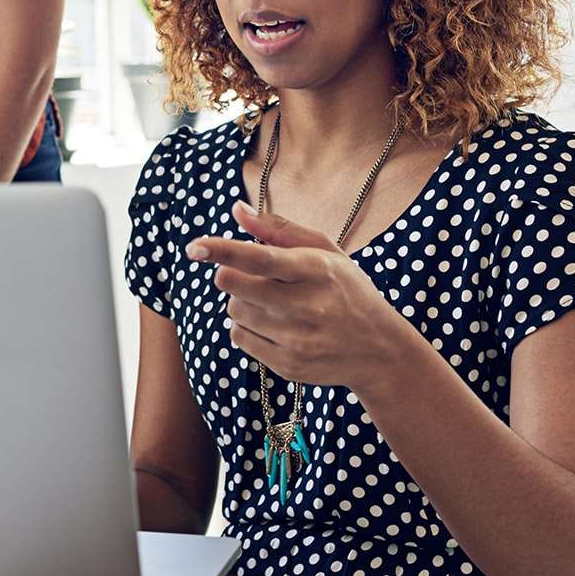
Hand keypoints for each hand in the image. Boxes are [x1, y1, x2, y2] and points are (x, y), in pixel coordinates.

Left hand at [187, 201, 414, 392]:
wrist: (381, 352)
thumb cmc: (347, 291)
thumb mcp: (325, 252)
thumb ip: (278, 230)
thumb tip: (236, 209)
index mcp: (317, 270)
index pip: (260, 258)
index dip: (222, 250)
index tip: (194, 247)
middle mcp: (308, 306)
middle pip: (234, 285)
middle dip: (232, 275)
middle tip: (253, 276)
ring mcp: (298, 340)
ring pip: (234, 311)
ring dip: (241, 302)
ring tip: (273, 303)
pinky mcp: (289, 366)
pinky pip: (239, 339)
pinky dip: (247, 328)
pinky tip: (275, 325)